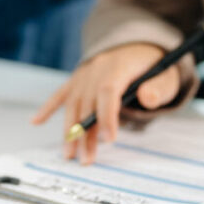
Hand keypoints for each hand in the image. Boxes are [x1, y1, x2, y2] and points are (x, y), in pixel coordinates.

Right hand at [32, 43, 181, 164]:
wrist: (138, 44)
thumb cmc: (154, 66)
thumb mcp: (167, 75)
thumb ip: (160, 88)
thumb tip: (147, 98)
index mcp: (119, 65)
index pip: (108, 91)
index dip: (107, 116)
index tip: (109, 140)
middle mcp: (97, 68)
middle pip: (88, 103)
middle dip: (86, 133)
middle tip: (86, 159)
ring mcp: (84, 73)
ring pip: (73, 103)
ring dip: (69, 130)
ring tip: (69, 154)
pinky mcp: (76, 79)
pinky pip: (60, 94)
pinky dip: (47, 108)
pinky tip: (35, 122)